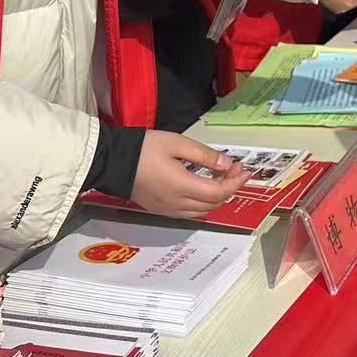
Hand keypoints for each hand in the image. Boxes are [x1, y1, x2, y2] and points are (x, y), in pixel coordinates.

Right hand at [131, 131, 250, 217]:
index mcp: (182, 187)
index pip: (219, 192)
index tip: (245, 170)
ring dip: (217, 197)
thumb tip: (227, 164)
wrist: (112, 162)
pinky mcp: (161, 210)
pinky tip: (203, 187)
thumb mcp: (177, 144)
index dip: (236, 182)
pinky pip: (190, 213)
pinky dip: (203, 203)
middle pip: (214, 204)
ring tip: (221, 177)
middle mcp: (177, 204)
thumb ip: (204, 156)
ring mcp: (168, 210)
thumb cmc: (144, 149)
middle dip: (229, 188)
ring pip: (203, 211)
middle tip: (234, 169)